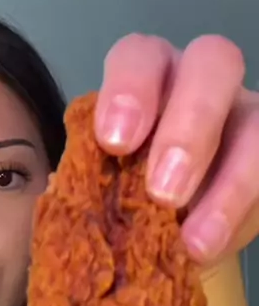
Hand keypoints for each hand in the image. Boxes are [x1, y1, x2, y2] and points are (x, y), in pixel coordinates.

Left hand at [95, 34, 258, 262]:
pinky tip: (210, 248)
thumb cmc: (116, 204)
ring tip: (193, 240)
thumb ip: (85, 183)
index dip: (130, 90)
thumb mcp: (93, 191)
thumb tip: (66, 194)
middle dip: (188, 127)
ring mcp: (244, 117)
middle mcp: (200, 84)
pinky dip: (242, 214)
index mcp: (148, 79)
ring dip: (229, 183)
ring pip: (258, 121)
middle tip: (163, 193)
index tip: (115, 144)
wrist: (156, 246)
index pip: (141, 56)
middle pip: (212, 64)